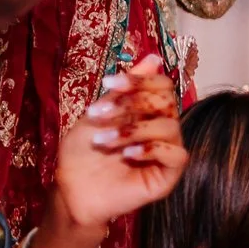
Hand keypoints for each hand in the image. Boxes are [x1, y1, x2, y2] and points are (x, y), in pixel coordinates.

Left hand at [52, 53, 184, 229]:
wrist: (72, 189)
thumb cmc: (82, 153)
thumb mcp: (98, 114)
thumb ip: (124, 89)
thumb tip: (153, 58)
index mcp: (147, 112)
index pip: (162, 86)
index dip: (139, 80)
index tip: (110, 84)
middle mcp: (160, 129)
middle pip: (166, 102)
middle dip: (132, 103)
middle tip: (100, 114)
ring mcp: (166, 152)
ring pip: (169, 126)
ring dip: (133, 129)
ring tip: (104, 141)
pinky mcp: (168, 174)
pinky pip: (176, 154)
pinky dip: (151, 149)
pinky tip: (129, 154)